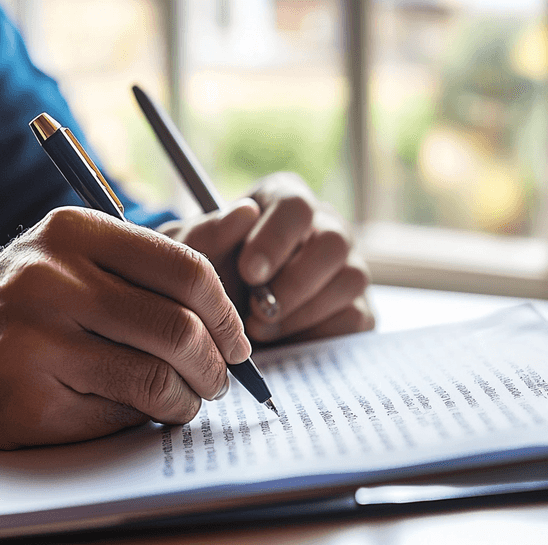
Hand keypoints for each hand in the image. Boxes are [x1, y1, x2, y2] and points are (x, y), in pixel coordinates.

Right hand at [0, 207, 250, 448]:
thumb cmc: (27, 309)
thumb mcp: (80, 264)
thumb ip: (148, 273)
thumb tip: (234, 302)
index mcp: (78, 232)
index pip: (186, 269)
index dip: (226, 312)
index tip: (238, 341)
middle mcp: (55, 277)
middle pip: (180, 327)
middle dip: (216, 364)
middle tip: (221, 379)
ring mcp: (38, 336)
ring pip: (159, 375)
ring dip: (189, 397)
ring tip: (189, 399)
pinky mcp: (30, 393)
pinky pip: (124, 411)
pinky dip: (152, 417)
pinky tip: (149, 412)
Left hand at [159, 172, 374, 343]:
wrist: (221, 324)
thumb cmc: (208, 278)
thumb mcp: (191, 256)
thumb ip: (207, 233)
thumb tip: (244, 212)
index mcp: (284, 202)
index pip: (296, 206)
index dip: (275, 240)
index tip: (248, 272)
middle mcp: (324, 227)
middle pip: (334, 241)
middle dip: (294, 283)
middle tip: (256, 312)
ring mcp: (346, 267)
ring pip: (351, 279)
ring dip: (304, 312)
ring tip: (262, 329)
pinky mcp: (356, 308)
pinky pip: (355, 319)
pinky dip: (318, 334)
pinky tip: (285, 341)